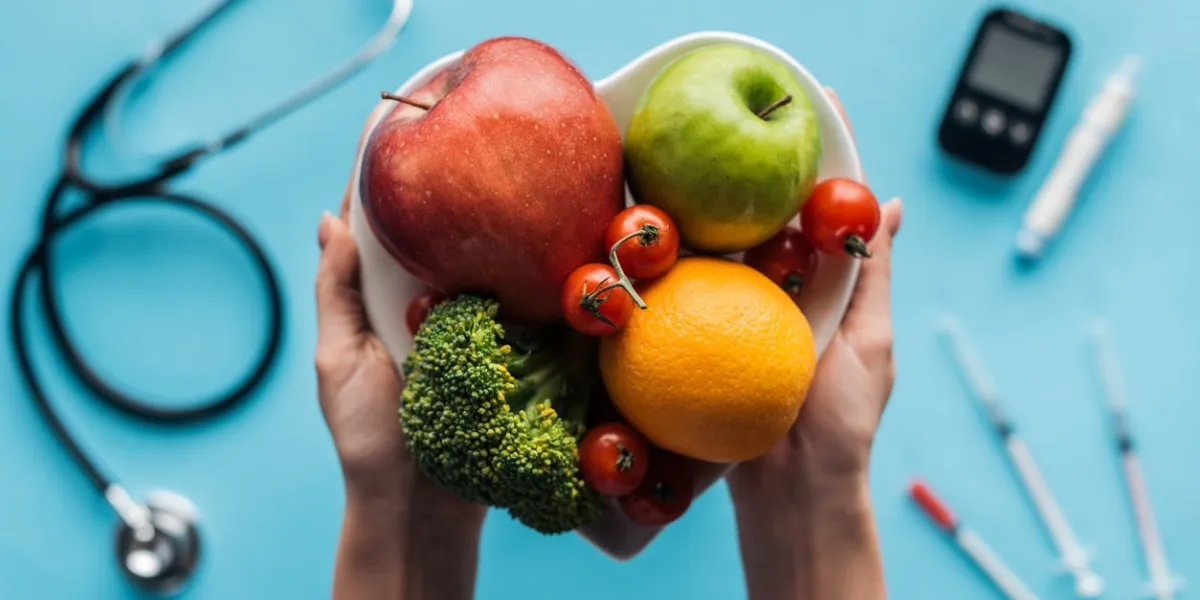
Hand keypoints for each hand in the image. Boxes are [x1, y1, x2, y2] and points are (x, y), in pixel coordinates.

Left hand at [315, 101, 484, 598]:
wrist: (422, 505)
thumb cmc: (369, 436)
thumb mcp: (339, 358)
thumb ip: (336, 292)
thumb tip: (327, 219)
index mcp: (379, 302)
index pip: (379, 230)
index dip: (382, 182)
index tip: (395, 127)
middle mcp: (427, 305)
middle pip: (437, 236)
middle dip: (449, 192)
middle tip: (466, 138)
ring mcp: (471, 326)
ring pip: (483, 262)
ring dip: (493, 229)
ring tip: (509, 177)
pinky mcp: (510, 349)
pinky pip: (521, 303)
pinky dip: (529, 275)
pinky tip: (543, 241)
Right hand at [725, 89, 900, 599]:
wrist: (791, 493)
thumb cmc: (844, 424)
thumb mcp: (869, 342)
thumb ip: (872, 275)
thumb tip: (892, 204)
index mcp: (829, 284)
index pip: (827, 208)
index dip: (824, 156)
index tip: (812, 103)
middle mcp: (784, 289)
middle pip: (771, 214)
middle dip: (756, 167)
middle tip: (741, 122)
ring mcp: (741, 311)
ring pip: (727, 244)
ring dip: (713, 203)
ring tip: (699, 157)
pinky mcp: (704, 335)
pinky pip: (691, 287)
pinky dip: (680, 256)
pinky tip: (665, 224)